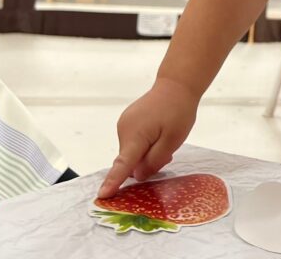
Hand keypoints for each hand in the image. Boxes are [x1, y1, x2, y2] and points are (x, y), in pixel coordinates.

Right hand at [98, 79, 198, 198]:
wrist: (176, 85)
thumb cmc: (178, 111)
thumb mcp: (172, 140)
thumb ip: (154, 161)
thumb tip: (137, 176)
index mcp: (135, 135)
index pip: (122, 164)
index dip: (113, 181)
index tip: (102, 195)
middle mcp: (124, 130)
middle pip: (130, 160)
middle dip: (145, 163)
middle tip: (168, 153)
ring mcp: (124, 124)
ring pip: (132, 151)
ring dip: (146, 153)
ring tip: (165, 139)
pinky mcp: (128, 121)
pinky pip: (133, 142)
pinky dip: (144, 145)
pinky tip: (158, 134)